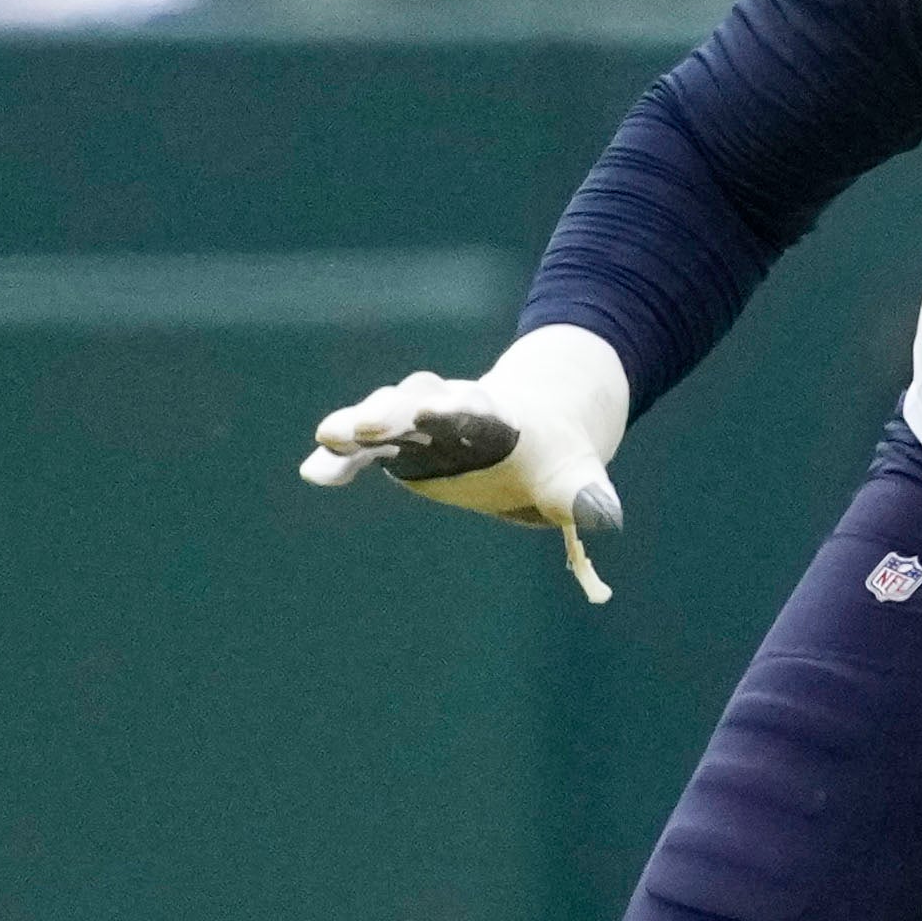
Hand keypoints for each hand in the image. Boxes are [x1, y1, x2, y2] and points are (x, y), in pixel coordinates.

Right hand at [303, 324, 632, 595]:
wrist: (535, 432)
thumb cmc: (557, 459)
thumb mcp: (576, 477)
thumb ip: (585, 497)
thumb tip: (605, 518)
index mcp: (494, 415)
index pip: (471, 411)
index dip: (452, 413)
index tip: (431, 414)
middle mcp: (450, 410)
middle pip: (419, 403)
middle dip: (395, 410)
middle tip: (370, 423)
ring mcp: (420, 426)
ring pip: (384, 417)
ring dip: (359, 426)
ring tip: (329, 439)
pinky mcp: (400, 447)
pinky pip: (364, 451)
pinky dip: (341, 459)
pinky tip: (315, 473)